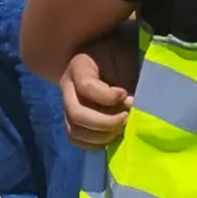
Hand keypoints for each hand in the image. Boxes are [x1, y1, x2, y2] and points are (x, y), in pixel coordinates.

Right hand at [60, 29, 140, 149]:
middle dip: (106, 123)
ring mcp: (67, 104)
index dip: (108, 96)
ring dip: (101, 136)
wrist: (102, 54)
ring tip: (120, 128)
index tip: (125, 94)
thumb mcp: (123, 57)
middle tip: (126, 118)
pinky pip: (75, 138)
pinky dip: (94, 144)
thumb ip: (125, 78)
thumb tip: (130, 106)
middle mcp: (67, 87)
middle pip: (77, 114)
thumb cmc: (116, 54)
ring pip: (74, 130)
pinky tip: (111, 136)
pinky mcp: (71, 118)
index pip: (86, 87)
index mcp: (78, 66)